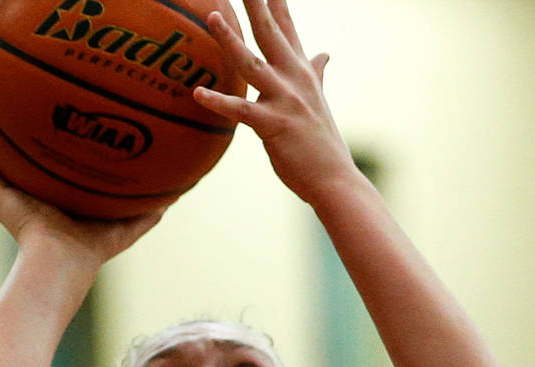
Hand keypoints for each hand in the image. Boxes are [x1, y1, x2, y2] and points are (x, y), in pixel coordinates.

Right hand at [0, 102, 162, 272]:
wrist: (62, 262)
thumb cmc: (93, 249)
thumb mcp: (127, 224)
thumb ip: (149, 210)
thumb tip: (177, 195)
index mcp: (55, 193)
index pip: (49, 158)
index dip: (49, 136)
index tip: (54, 108)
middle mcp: (28, 189)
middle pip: (15, 148)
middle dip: (11, 122)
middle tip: (11, 89)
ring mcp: (7, 189)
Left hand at [192, 0, 359, 204]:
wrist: (335, 179)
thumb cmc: (322, 144)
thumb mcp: (319, 101)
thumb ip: (317, 73)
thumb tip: (325, 53)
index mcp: (303, 73)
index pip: (287, 28)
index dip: (276, 3)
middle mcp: (295, 80)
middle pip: (269, 33)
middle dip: (256, 5)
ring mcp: (285, 101)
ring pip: (252, 63)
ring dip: (231, 40)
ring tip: (213, 16)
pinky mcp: (273, 126)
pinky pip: (240, 110)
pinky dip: (218, 102)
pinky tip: (198, 93)